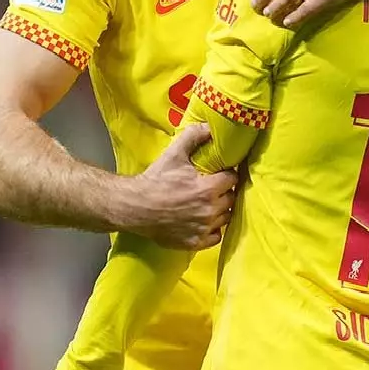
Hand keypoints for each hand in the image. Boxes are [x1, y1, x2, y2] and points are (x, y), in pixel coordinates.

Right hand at [125, 124, 236, 248]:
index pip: (232, 179)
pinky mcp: (195, 242)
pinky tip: (203, 221)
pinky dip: (212, 230)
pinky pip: (215, 236)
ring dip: (220, 210)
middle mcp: (210, 210)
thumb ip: (194, 136)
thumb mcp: (174, 154)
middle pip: (230, 199)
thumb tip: (210, 127)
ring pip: (225, 218)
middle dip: (224, 191)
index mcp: (208, 188)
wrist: (135, 207)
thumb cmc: (156, 180)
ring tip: (208, 203)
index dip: (226, 174)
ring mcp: (203, 228)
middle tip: (212, 187)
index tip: (219, 173)